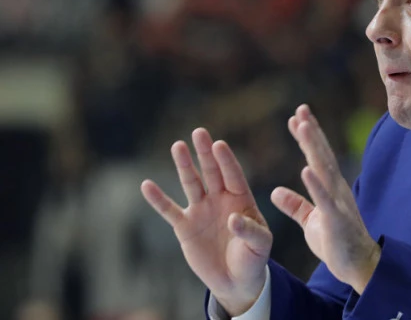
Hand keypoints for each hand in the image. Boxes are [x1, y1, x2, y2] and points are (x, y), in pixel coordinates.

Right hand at [140, 129, 271, 315]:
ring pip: (191, 183)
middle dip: (205, 153)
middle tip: (199, 132)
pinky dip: (158, 199)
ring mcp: (201, 210)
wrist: (236, 280)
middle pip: (211, 172)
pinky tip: (146, 185)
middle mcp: (220, 199)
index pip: (233, 175)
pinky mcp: (185, 227)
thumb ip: (250, 231)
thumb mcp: (260, 245)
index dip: (226, 161)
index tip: (219, 144)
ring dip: (184, 166)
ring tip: (177, 146)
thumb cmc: (253, 258)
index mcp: (241, 199)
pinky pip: (169, 210)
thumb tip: (233, 219)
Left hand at [271, 105, 380, 293]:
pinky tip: (306, 169)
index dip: (306, 137)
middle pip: (321, 154)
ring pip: (323, 169)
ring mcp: (337, 202)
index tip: (296, 117)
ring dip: (313, 147)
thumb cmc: (336, 244)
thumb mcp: (310, 221)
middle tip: (301, 109)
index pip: (316, 157)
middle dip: (311, 131)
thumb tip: (275, 191)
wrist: (358, 267)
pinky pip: (324, 199)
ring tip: (303, 126)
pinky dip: (315, 183)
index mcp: (329, 189)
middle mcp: (335, 189)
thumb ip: (294, 205)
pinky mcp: (336, 219)